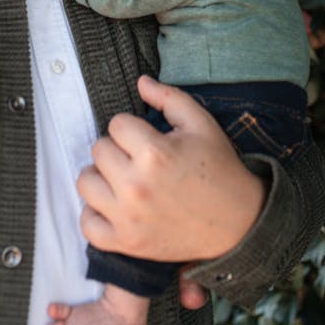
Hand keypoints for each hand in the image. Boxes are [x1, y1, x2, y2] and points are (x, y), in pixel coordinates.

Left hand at [77, 75, 266, 263]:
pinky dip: (96, 215)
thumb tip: (139, 81)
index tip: (148, 139)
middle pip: (98, 150)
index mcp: (154, 153)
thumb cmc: (218, 169)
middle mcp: (136, 186)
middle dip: (118, 149)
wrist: (239, 222)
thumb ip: (168, 97)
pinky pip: (87, 225)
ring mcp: (128, 218)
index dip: (132, 127)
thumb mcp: (201, 124)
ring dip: (102, 178)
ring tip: (124, 180)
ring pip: (85, 182)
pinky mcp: (125, 243)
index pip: (116, 124)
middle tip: (139, 159)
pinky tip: (115, 206)